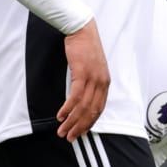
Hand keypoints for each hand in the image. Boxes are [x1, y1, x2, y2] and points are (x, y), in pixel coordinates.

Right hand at [58, 19, 109, 140]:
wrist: (82, 29)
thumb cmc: (84, 47)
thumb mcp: (91, 67)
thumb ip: (89, 82)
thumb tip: (81, 97)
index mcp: (105, 82)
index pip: (100, 109)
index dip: (90, 123)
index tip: (81, 132)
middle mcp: (102, 82)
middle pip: (92, 111)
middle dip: (80, 127)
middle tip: (70, 137)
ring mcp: (93, 78)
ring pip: (83, 107)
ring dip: (72, 121)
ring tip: (62, 130)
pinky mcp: (82, 73)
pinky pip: (75, 96)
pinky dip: (67, 108)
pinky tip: (61, 115)